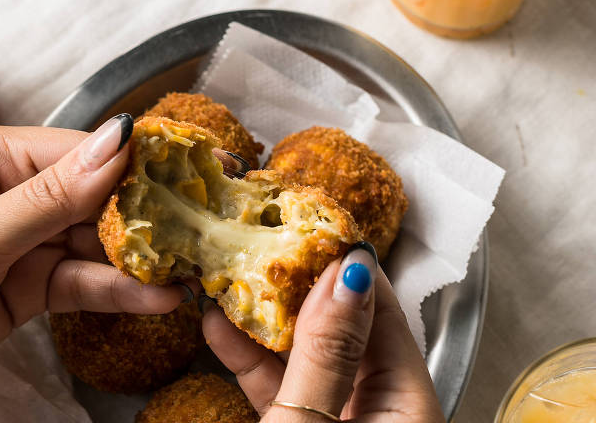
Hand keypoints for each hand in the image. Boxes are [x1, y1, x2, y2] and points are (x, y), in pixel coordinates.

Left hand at [0, 115, 192, 421]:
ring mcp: (21, 243)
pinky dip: (114, 292)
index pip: (76, 154)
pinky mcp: (26, 287)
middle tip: (195, 230)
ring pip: (91, 246)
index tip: (184, 177)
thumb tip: (118, 140)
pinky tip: (152, 298)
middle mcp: (11, 193)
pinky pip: (79, 284)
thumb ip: (52, 196)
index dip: (130, 167)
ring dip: (134, 263)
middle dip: (140, 219)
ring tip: (184, 274)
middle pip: (92, 199)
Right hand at [203, 244, 445, 421]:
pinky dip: (253, 361)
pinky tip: (221, 328)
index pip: (384, 314)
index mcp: (408, 406)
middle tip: (266, 244)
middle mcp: (380, 408)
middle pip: (343, 329)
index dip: (350, 266)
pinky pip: (283, 387)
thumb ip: (327, 354)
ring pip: (307, 355)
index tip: (314, 226)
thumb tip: (345, 274)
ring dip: (266, 320)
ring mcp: (340, 418)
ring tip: (234, 277)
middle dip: (300, 286)